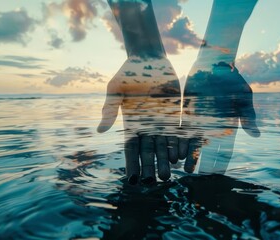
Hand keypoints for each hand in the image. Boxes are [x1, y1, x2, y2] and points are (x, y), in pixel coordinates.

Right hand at [98, 57, 180, 183]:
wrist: (149, 59)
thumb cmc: (128, 73)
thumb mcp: (115, 89)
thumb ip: (109, 109)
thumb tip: (99, 131)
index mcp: (131, 123)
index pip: (131, 148)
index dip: (131, 163)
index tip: (132, 179)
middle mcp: (147, 125)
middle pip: (149, 150)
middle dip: (150, 166)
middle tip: (153, 182)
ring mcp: (162, 120)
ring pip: (164, 145)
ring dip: (165, 160)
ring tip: (167, 176)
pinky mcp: (175, 113)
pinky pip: (178, 132)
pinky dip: (178, 144)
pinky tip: (180, 157)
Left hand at [181, 62, 259, 173]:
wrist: (214, 65)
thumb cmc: (232, 80)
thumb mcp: (243, 97)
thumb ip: (247, 115)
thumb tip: (257, 135)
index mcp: (226, 125)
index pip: (224, 146)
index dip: (220, 159)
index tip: (216, 171)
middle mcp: (211, 126)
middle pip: (205, 147)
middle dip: (198, 159)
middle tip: (192, 171)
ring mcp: (198, 120)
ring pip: (191, 140)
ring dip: (186, 152)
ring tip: (181, 165)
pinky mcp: (187, 113)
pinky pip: (181, 129)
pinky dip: (178, 139)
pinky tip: (173, 148)